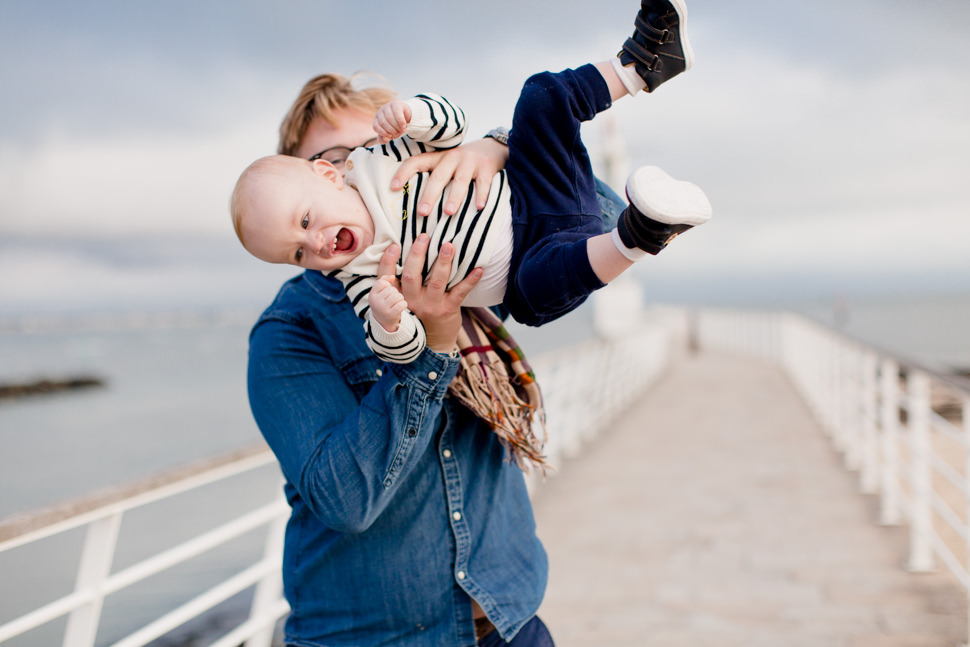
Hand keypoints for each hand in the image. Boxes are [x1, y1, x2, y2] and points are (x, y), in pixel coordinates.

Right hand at [369, 276, 407, 331]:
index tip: (386, 292)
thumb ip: (384, 280)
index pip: (382, 283)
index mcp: (372, 295)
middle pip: (391, 289)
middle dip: (395, 293)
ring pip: (398, 296)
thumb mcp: (379, 292)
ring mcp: (383, 309)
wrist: (383, 321)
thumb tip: (392, 277)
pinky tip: (400, 307)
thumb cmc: (383, 302)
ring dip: (400, 298)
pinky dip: (404, 304)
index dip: (387, 286)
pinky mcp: (391, 315)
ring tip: (396, 303)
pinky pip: (402, 304)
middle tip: (392, 300)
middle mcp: (376, 302)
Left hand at [373, 100, 411, 143]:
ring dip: (396, 127)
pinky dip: (401, 122)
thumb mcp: (389, 133)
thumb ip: (384, 139)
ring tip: (402, 131)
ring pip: (389, 118)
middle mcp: (380, 112)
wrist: (406, 115)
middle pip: (383, 123)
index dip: (383, 133)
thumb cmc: (395, 126)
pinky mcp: (396, 104)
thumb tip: (386, 139)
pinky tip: (404, 127)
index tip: (390, 137)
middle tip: (398, 134)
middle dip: (391, 130)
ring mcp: (387, 107)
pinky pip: (397, 114)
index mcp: (376, 120)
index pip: (376, 126)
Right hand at [377, 236, 481, 352]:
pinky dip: (470, 280)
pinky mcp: (448, 309)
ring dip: (443, 262)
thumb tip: (408, 251)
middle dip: (418, 254)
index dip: (388, 262)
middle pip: (411, 275)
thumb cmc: (419, 316)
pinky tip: (479, 269)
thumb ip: (402, 285)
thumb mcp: (404, 304)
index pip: (388, 278)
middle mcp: (412, 302)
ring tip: (449, 245)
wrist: (434, 344)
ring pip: (436, 281)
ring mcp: (431, 306)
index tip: (393, 245)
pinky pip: (460, 292)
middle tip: (424, 236)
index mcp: (399, 298)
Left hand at [390, 137, 508, 216]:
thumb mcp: (445, 165)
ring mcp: (470, 162)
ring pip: (460, 180)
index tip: (393, 188)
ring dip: (454, 197)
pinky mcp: (486, 167)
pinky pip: (483, 183)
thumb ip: (432, 177)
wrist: (492, 148)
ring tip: (448, 212)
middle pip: (438, 176)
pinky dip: (481, 195)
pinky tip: (479, 207)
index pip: (416, 162)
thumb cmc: (461, 164)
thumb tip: (412, 206)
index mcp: (437, 158)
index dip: (403, 173)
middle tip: (422, 212)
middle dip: (430, 194)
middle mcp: (452, 158)